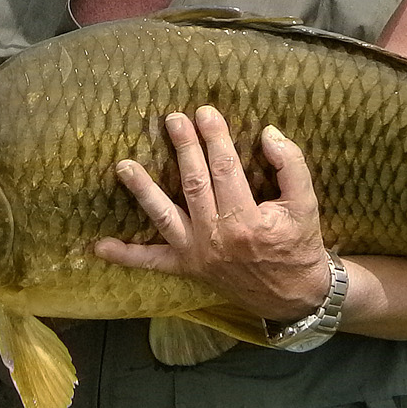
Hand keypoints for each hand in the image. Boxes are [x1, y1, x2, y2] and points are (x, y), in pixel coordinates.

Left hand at [95, 106, 331, 322]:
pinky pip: (151, 263)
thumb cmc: (299, 244)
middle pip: (193, 184)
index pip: (226, 169)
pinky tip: (100, 247)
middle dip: (183, 148)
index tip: (205, 112)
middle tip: (171, 120)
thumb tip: (269, 133)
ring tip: (124, 166)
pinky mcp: (187, 268)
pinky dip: (125, 256)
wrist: (293, 295)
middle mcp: (216, 236)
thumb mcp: (306, 204)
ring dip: (142, 190)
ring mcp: (197, 254)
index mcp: (247, 220)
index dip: (215, 138)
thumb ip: (291, 166)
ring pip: (164, 216)